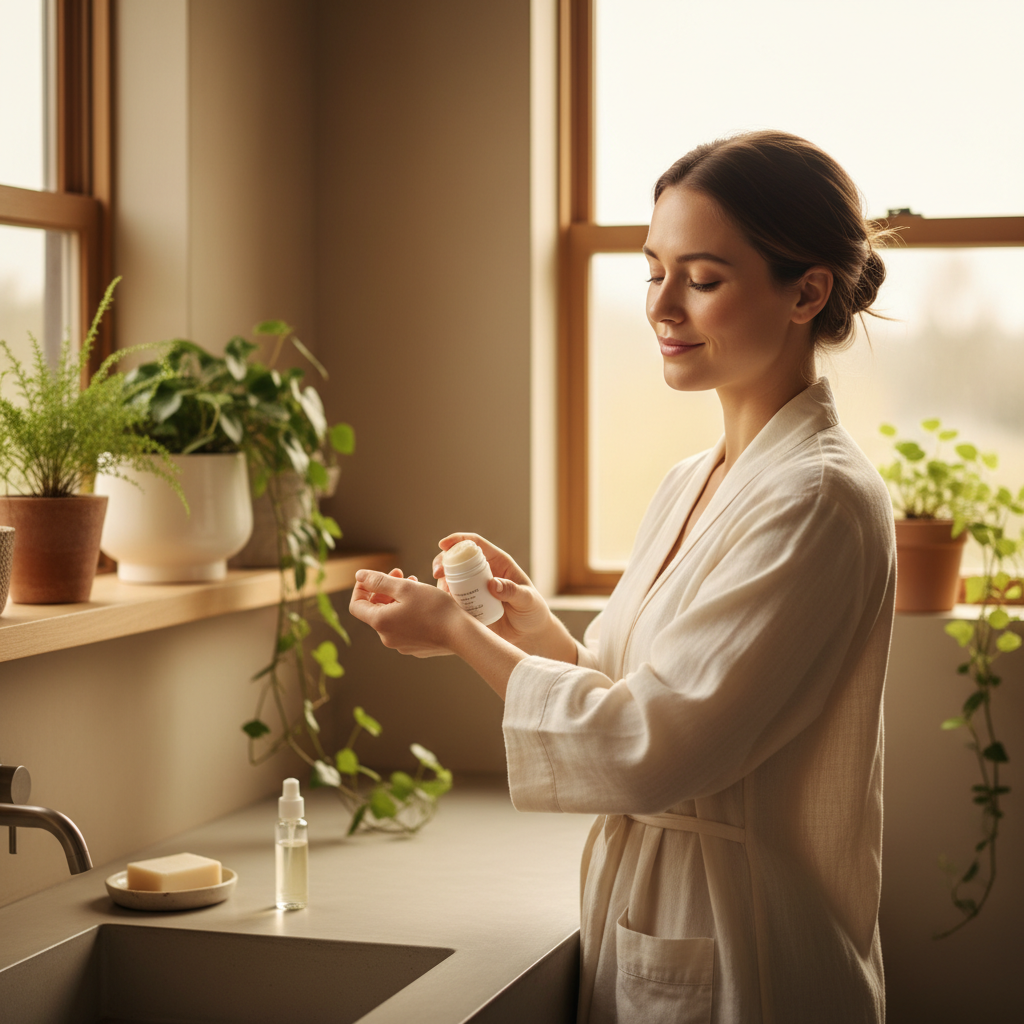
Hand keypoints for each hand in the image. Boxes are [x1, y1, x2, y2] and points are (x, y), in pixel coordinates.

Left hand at [349, 567, 464, 657]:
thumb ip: (379, 581)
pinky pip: (404, 626)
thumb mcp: (405, 588)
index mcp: (380, 622)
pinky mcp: (414, 647)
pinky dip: (407, 611)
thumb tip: (360, 576)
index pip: (356, 605)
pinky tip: (423, 602)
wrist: (461, 634)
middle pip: (375, 609)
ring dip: (397, 598)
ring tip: (414, 583)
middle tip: (400, 573)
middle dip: (384, 589)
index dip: (361, 588)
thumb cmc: (434, 608)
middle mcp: (386, 637)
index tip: (373, 576)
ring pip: (391, 616)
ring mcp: (400, 644)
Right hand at [433, 534, 576, 662]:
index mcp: (497, 562)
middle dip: (442, 561)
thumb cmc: (532, 611)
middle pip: (456, 559)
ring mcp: (473, 589)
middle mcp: (482, 573)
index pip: (475, 544)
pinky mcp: (468, 606)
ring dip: (441, 583)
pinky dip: (444, 601)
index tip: (444, 544)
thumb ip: (512, 591)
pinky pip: (451, 600)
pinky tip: (444, 608)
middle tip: (438, 573)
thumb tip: (492, 584)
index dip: (458, 540)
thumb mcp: (527, 599)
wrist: (529, 634)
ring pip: (450, 579)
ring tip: (443, 594)